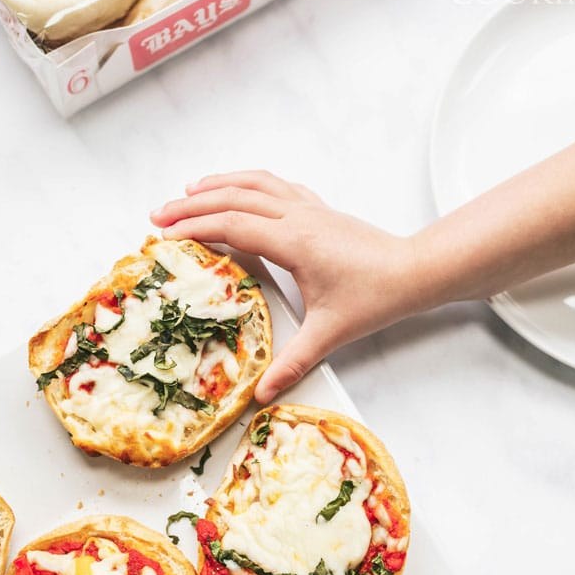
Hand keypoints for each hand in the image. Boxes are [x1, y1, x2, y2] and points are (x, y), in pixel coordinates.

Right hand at [151, 171, 414, 403]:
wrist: (415, 271)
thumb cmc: (377, 296)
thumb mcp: (330, 332)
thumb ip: (294, 362)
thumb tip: (263, 392)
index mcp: (294, 241)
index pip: (231, 224)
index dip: (193, 226)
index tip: (164, 233)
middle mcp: (298, 217)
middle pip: (233, 197)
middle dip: (192, 203)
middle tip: (159, 214)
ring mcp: (309, 208)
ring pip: (254, 183)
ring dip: (218, 184)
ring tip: (187, 190)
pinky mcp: (319, 210)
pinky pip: (276, 185)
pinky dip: (249, 183)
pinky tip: (238, 189)